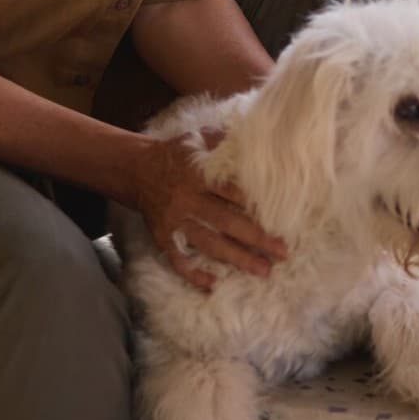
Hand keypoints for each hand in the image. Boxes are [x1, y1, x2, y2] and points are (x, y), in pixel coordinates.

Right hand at [129, 133, 286, 290]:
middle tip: (282, 251)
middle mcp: (187, 200)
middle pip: (225, 222)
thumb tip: (256, 135)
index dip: (254, 205)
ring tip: (263, 270)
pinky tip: (211, 284)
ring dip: (236, 258)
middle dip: (255, 238)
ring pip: (208, 243)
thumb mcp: (197, 138)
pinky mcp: (162, 237)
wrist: (136, 169)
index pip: (230, 191)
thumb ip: (223, 139)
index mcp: (198, 175)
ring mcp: (175, 221)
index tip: (280, 216)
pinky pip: (177, 259)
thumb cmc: (175, 154)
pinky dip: (192, 273)